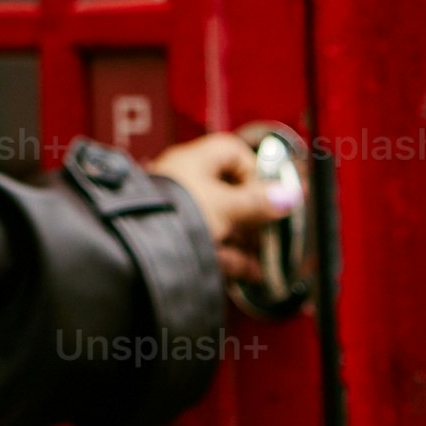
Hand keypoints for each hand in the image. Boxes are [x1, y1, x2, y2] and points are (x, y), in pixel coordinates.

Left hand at [148, 128, 298, 298]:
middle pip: (229, 192)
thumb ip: (260, 203)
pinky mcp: (174, 241)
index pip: (232, 152)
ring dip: (244, 241)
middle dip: (252, 216)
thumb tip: (289, 196)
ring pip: (220, 222)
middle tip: (269, 232)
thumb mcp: (227, 207)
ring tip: (262, 260)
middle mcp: (184, 182)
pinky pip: (208, 244)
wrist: (137, 250)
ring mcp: (177, 212)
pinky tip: (249, 273)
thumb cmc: (177, 215)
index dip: (254, 171)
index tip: (268, 195)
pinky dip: (229, 256)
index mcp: (194, 161)